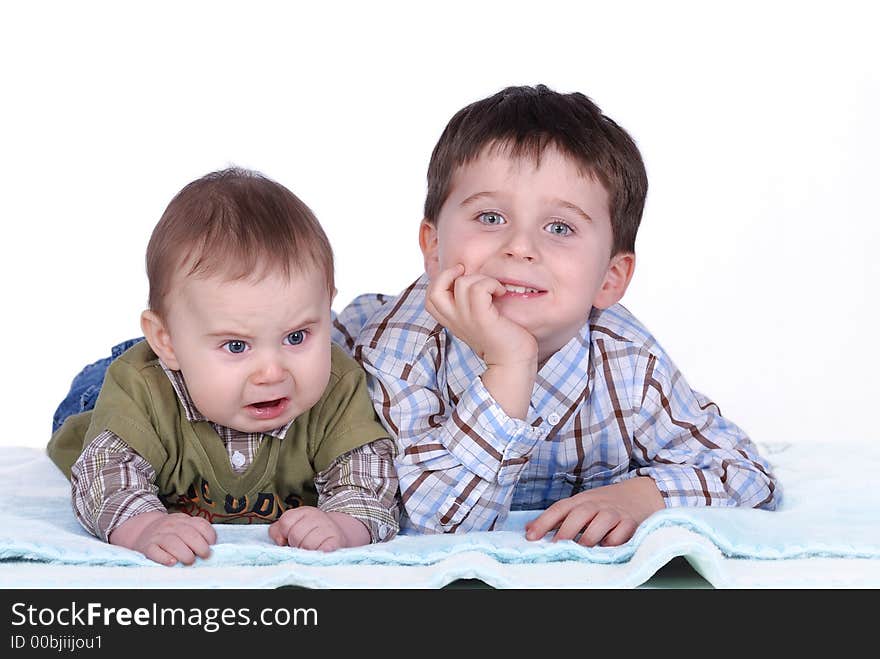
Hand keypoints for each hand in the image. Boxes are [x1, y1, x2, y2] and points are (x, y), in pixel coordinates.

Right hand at [109, 511, 216, 565]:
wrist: (142, 530)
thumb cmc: (169, 532)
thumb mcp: (183, 526)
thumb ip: (196, 533)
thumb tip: (211, 547)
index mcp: (183, 520)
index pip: (199, 524)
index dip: (208, 535)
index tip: (212, 545)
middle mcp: (171, 526)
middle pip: (187, 533)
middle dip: (199, 545)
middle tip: (204, 555)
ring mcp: (158, 536)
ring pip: (172, 542)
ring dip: (184, 552)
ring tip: (190, 561)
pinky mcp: (147, 546)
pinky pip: (154, 551)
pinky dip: (164, 557)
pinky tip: (172, 562)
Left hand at [268, 507, 369, 550]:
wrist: (338, 536)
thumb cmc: (312, 534)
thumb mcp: (294, 525)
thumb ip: (278, 531)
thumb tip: (281, 541)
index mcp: (304, 512)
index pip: (285, 522)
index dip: (284, 534)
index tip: (289, 540)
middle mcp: (317, 516)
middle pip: (295, 534)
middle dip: (295, 544)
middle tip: (302, 546)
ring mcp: (328, 528)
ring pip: (307, 544)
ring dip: (307, 552)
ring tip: (311, 550)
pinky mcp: (337, 541)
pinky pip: (323, 550)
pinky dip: (319, 554)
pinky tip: (319, 554)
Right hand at [425, 264, 537, 368]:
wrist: (513, 363)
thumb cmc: (503, 340)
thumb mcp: (479, 321)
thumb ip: (471, 306)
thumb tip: (474, 283)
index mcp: (453, 321)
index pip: (430, 298)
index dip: (440, 281)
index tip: (460, 276)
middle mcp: (456, 320)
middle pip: (434, 291)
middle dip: (449, 273)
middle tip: (468, 273)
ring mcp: (467, 319)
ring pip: (462, 283)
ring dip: (481, 279)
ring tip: (494, 288)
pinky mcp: (482, 319)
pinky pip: (479, 289)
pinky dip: (491, 284)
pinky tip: (501, 292)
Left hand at [524, 477, 664, 546]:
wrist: (642, 494)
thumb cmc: (605, 504)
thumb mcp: (581, 505)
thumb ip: (558, 518)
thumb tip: (528, 530)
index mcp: (581, 500)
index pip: (559, 508)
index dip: (543, 522)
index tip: (530, 537)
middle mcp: (597, 504)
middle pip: (579, 514)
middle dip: (566, 531)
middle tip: (556, 547)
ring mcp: (614, 513)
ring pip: (601, 522)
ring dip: (589, 537)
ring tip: (580, 551)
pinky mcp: (631, 523)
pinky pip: (622, 533)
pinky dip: (614, 541)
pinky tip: (606, 549)